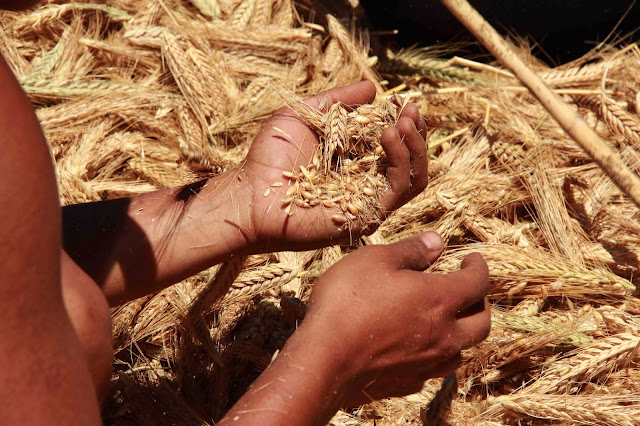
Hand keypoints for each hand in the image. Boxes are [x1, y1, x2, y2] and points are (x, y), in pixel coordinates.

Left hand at [242, 81, 427, 251]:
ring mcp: (368, 201)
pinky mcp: (367, 216)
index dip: (403, 122)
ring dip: (415, 147)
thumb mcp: (304, 115)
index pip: (393, 143)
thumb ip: (337, 101)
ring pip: (413, 177)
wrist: (251, 194)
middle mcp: (366, 182)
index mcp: (354, 161)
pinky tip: (387, 137)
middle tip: (410, 110)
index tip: (404, 102)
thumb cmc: (269, 157)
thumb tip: (373, 88)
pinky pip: (397, 191)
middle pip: (410, 160)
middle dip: (415, 132)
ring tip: (401, 123)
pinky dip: (400, 162)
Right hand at [300, 232, 489, 405]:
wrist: (323, 360)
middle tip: (470, 291)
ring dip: (462, 333)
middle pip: (482, 323)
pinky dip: (436, 355)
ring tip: (448, 321)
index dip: (479, 267)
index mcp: (439, 300)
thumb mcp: (374, 260)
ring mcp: (427, 364)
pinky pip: (434, 370)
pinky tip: (420, 348)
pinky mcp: (408, 383)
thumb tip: (437, 241)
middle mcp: (443, 335)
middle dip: (481, 303)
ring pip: (462, 351)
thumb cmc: (347, 302)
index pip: (477, 283)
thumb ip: (410, 250)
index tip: (472, 259)